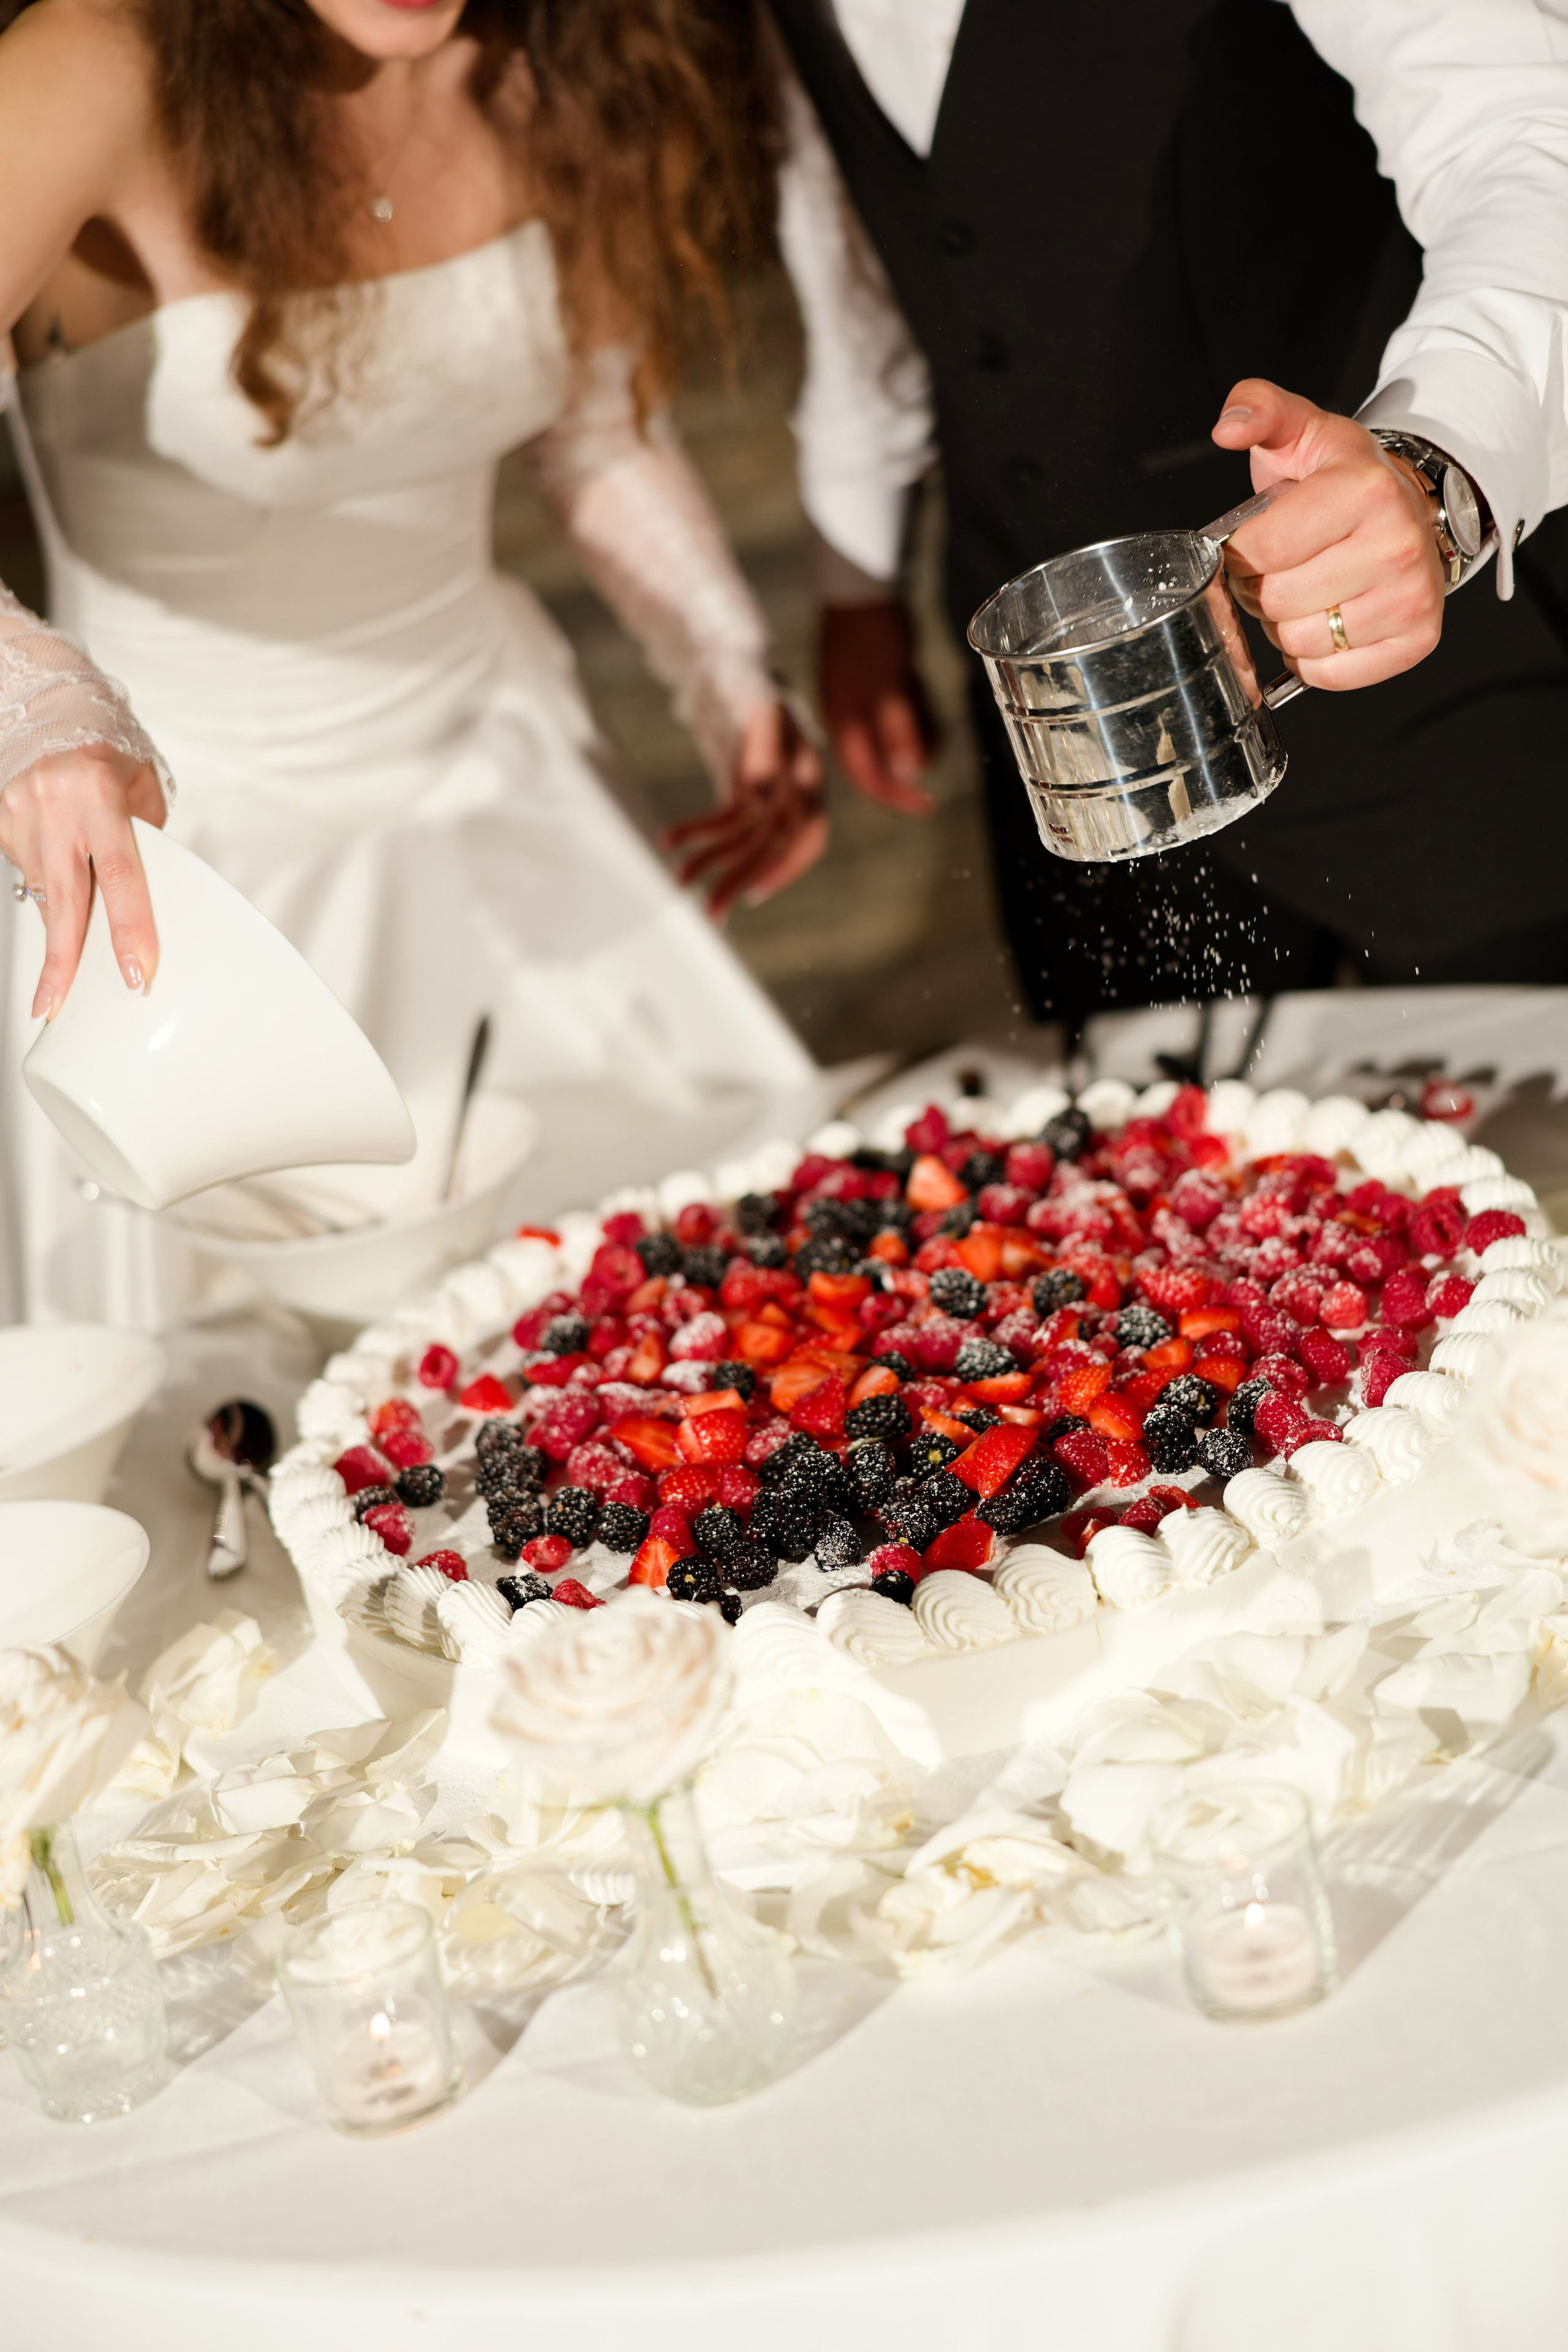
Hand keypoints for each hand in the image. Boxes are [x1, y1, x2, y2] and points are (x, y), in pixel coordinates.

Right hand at [0, 745, 165, 1017]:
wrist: (47, 699)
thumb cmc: (106, 742)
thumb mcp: (142, 786)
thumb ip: (142, 842)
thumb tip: (142, 902)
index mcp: (97, 792)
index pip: (119, 875)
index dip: (128, 929)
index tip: (134, 972)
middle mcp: (52, 803)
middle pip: (63, 900)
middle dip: (61, 963)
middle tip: (54, 1007)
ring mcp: (18, 812)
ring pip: (43, 894)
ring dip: (59, 931)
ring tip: (66, 961)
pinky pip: (27, 875)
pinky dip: (47, 891)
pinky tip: (59, 887)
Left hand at [665, 700, 827, 920]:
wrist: (730, 664)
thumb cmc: (747, 681)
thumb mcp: (760, 710)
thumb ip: (765, 753)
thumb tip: (761, 800)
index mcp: (807, 775)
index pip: (807, 833)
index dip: (785, 867)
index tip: (755, 892)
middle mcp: (791, 792)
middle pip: (770, 846)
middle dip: (740, 878)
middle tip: (712, 912)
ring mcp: (766, 796)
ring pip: (742, 840)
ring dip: (712, 862)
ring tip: (680, 880)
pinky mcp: (741, 794)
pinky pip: (721, 822)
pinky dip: (697, 833)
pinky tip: (670, 841)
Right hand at [819, 601, 936, 812]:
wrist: (859, 585)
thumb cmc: (875, 634)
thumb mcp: (893, 685)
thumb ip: (899, 731)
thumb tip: (908, 775)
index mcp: (844, 724)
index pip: (868, 778)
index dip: (897, 797)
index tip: (927, 805)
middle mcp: (845, 719)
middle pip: (884, 758)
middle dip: (912, 748)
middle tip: (933, 726)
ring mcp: (854, 701)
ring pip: (892, 734)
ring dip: (914, 721)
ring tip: (918, 689)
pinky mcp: (866, 685)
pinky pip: (894, 711)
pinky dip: (910, 703)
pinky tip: (912, 678)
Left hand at [1211, 379, 1444, 690]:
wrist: (1410, 507)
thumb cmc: (1345, 478)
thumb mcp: (1300, 429)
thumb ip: (1257, 409)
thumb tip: (1228, 427)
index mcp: (1364, 490)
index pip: (1261, 550)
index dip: (1240, 553)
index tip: (1254, 540)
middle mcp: (1397, 545)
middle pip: (1276, 601)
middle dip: (1261, 588)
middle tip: (1282, 567)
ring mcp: (1411, 597)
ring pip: (1300, 642)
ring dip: (1286, 625)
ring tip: (1306, 590)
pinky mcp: (1416, 639)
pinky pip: (1329, 675)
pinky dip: (1315, 658)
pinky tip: (1327, 620)